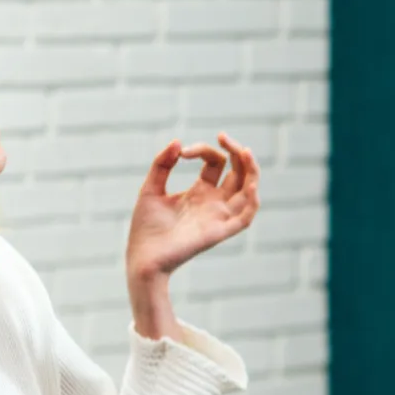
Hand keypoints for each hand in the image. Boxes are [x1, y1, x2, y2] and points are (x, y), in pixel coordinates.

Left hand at [125, 132, 260, 338]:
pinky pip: (245, 217)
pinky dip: (253, 201)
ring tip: (244, 150)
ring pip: (249, 191)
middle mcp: (214, 203)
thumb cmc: (145, 229)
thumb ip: (162, 164)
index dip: (203, 150)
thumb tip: (177, 142)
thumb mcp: (151, 189)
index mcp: (199, 193)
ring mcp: (219, 217)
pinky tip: (250, 184)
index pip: (216, 163)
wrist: (142, 258)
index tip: (182, 152)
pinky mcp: (219, 232)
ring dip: (252, 170)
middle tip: (223, 136)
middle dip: (236, 151)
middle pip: (239, 173)